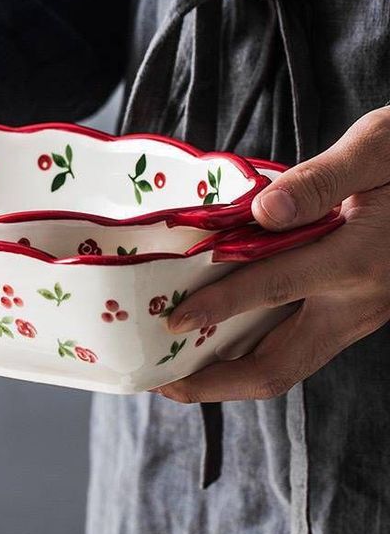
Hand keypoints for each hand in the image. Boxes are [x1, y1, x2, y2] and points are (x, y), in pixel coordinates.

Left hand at [156, 108, 389, 402]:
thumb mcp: (375, 150)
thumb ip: (320, 181)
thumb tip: (265, 210)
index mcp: (358, 260)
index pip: (273, 288)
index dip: (219, 306)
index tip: (173, 320)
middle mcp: (357, 303)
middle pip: (279, 365)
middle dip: (216, 382)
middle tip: (165, 383)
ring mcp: (355, 315)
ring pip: (287, 364)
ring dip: (231, 375)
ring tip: (180, 373)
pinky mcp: (351, 313)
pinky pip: (297, 347)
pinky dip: (252, 353)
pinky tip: (219, 343)